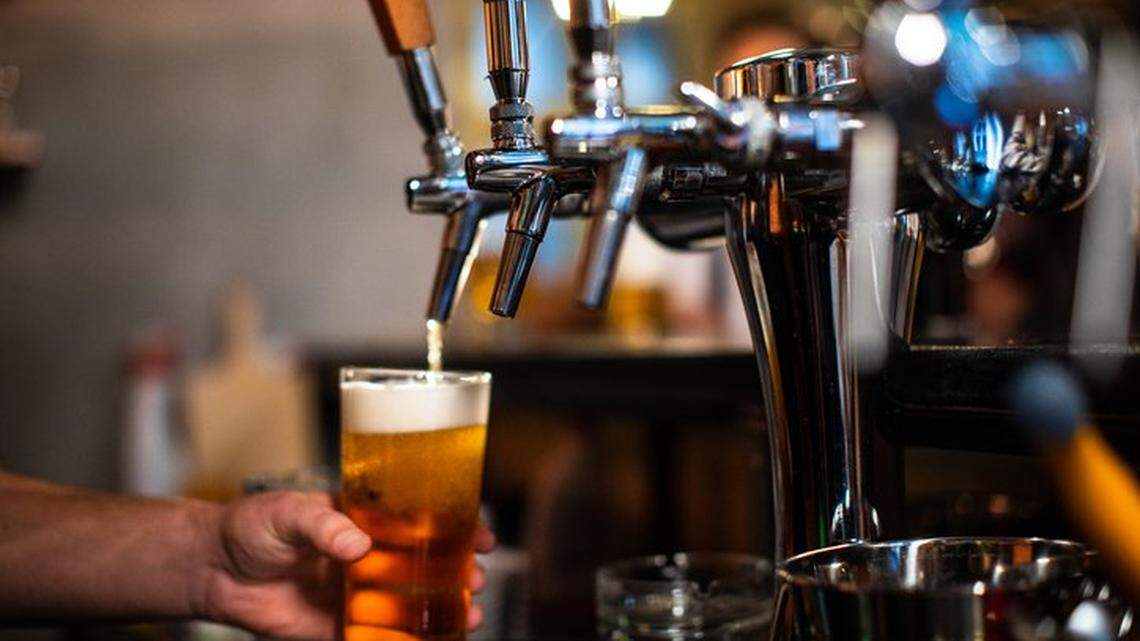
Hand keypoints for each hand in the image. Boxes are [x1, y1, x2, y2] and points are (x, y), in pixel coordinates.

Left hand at [192, 491, 494, 639]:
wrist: (211, 568)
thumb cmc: (250, 526)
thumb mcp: (286, 511)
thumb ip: (322, 524)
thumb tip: (355, 544)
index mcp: (363, 519)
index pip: (419, 518)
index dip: (455, 524)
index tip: (480, 533)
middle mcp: (367, 555)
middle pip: (425, 563)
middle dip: (458, 570)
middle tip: (477, 577)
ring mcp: (355, 593)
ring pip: (410, 603)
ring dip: (442, 609)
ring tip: (470, 615)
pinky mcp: (336, 628)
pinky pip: (376, 639)